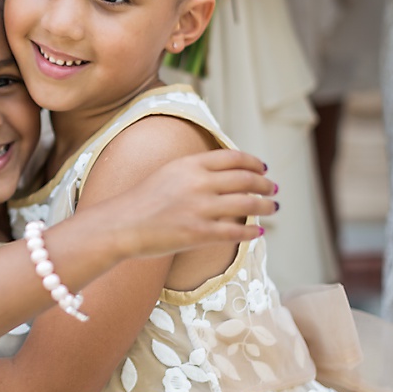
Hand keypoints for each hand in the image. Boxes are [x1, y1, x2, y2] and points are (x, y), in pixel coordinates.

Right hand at [111, 149, 276, 256]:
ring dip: (265, 206)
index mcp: (190, 164)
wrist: (119, 225)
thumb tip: (224, 175)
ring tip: (272, 207)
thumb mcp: (168, 173)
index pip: (234, 158)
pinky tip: (258, 231)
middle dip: (265, 184)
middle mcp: (198, 183)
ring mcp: (200, 208)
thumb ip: (194, 171)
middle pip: (246, 179)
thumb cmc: (141, 201)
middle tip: (273, 188)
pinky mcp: (199, 233)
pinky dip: (251, 231)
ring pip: (247, 204)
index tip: (263, 168)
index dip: (254, 163)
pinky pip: (235, 231)